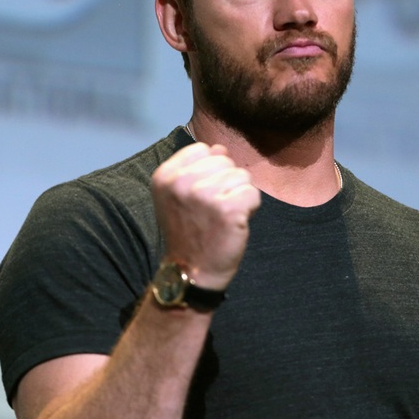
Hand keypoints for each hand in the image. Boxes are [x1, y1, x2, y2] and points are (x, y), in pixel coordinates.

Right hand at [151, 143, 260, 289]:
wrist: (191, 271)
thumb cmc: (188, 231)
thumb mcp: (178, 196)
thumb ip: (195, 168)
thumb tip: (220, 148)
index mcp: (165, 175)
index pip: (203, 149)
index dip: (210, 171)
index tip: (203, 195)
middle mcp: (182, 182)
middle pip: (225, 161)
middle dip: (226, 183)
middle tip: (214, 210)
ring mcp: (205, 195)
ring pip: (242, 176)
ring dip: (239, 196)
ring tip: (223, 216)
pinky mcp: (228, 209)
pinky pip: (253, 193)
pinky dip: (250, 208)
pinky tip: (234, 223)